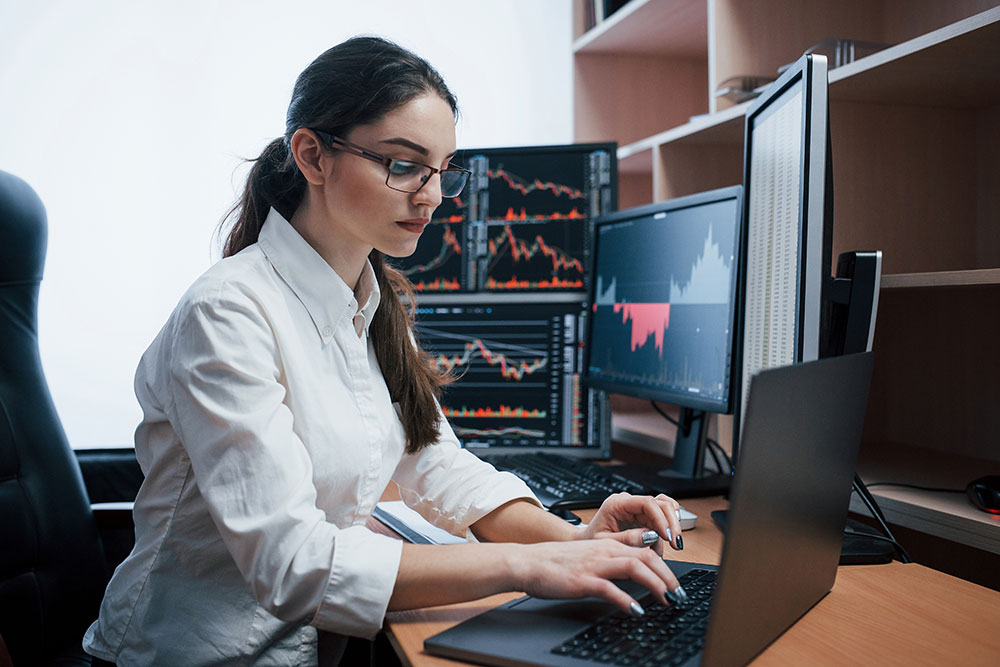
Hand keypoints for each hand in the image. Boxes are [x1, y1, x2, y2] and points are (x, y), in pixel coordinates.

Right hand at [510, 538, 680, 615]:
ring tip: (668, 600)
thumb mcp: (590, 550)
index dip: (666, 565)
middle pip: (647, 557)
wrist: (527, 562)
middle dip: (668, 576)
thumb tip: (643, 551)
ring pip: (634, 567)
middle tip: (680, 595)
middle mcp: (604, 550)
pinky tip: (636, 610)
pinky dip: (627, 600)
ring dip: (656, 585)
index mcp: (608, 544)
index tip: (677, 582)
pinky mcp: (583, 581)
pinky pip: (610, 589)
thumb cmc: (557, 561)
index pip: (646, 548)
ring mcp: (594, 565)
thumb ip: (616, 549)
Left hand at [580, 493, 683, 554]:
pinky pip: (662, 519)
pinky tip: (665, 545)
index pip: (647, 503)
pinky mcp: (643, 516)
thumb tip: (651, 534)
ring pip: (665, 508)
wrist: (586, 541)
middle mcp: (629, 502)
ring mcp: (637, 508)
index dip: (661, 518)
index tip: (668, 536)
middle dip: (672, 522)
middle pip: (660, 503)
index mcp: (617, 503)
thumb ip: (627, 539)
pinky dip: (667, 530)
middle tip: (676, 543)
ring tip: (673, 545)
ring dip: (672, 525)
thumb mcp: (606, 543)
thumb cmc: (592, 540)